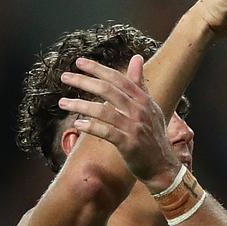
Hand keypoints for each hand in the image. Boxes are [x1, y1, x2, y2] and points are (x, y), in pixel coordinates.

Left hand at [58, 55, 180, 190]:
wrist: (163, 168)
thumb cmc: (154, 138)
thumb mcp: (151, 108)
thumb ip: (140, 84)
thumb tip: (136, 57)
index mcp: (143, 100)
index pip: (118, 78)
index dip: (98, 69)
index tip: (79, 62)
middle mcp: (139, 111)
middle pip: (108, 90)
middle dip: (84, 81)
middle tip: (64, 77)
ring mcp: (134, 128)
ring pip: (103, 111)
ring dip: (80, 105)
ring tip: (62, 102)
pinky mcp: (129, 145)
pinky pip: (106, 132)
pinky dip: (91, 127)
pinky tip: (77, 125)